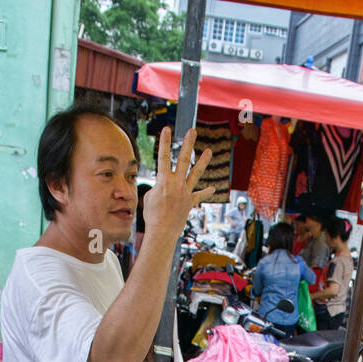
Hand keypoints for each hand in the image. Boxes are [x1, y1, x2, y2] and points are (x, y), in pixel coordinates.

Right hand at [142, 128, 214, 242]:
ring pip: (196, 173)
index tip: (167, 129)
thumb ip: (158, 188)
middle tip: (192, 131)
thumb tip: (165, 188)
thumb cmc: (152, 215)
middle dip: (188, 144)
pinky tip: (213, 188)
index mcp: (163, 180)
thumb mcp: (149, 197)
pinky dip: (206, 192)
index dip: (165, 142)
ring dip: (203, 161)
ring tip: (209, 151)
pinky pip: (199, 196)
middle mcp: (177, 183)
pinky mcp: (190, 202)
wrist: (162, 232)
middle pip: (184, 159)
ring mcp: (185, 192)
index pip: (164, 157)